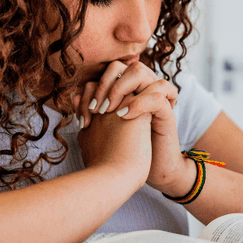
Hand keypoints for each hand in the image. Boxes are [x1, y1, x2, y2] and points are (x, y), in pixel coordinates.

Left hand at [75, 61, 193, 195]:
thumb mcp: (101, 131)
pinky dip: (138, 103)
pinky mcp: (167, 115)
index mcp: (128, 94)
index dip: (94, 86)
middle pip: (127, 65)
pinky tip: (123, 116)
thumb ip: (90, 112)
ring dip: (120, 88)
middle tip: (97, 108)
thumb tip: (75, 97)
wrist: (141, 178)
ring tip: (109, 111)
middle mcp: (143, 93)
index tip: (85, 111)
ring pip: (141, 72)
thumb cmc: (118, 157)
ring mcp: (156, 102)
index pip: (111, 71)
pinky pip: (158, 95)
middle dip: (106, 83)